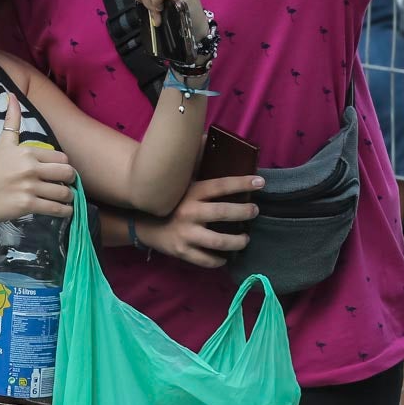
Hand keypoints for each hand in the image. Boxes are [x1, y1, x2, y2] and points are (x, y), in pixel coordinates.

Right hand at [0, 96, 76, 222]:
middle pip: (67, 173)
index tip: (59, 172)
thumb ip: (11, 120)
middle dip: (70, 180)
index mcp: (27, 152)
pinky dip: (64, 211)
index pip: (61, 157)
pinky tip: (63, 211)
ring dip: (68, 198)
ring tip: (65, 199)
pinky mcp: (27, 205)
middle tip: (66, 185)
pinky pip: (55, 209)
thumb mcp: (2, 142)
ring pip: (63, 192)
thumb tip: (12, 94)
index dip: (64, 166)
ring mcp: (29, 187)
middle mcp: (30, 168)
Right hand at [138, 176, 263, 268]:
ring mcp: (185, 234)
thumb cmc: (170, 202)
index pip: (220, 185)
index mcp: (191, 193)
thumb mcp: (182, 185)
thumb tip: (213, 144)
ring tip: (245, 239)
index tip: (260, 182)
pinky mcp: (182, 251)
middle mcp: (189, 213)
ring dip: (237, 241)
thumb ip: (198, 170)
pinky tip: (226, 257)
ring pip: (219, 241)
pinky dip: (220, 260)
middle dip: (244, 212)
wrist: (143, 224)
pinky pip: (207, 260)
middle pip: (223, 213)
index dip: (242, 183)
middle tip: (254, 211)